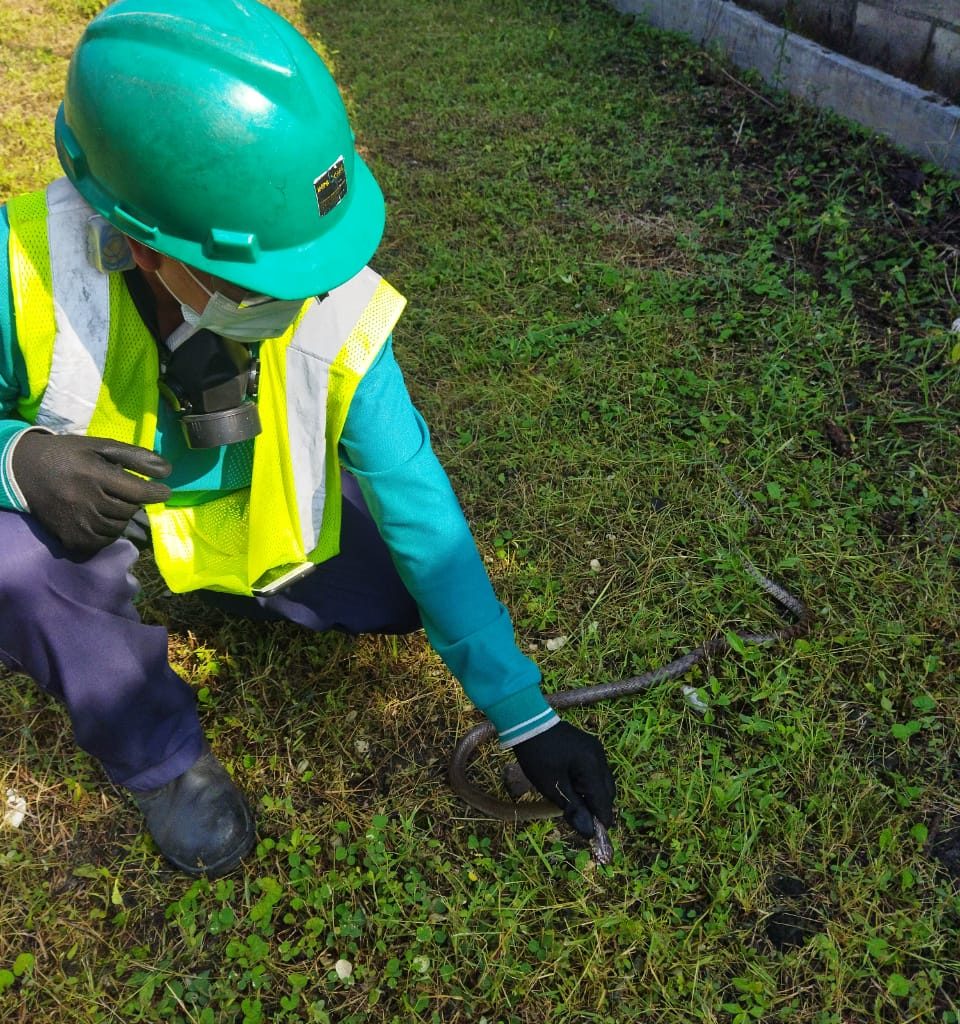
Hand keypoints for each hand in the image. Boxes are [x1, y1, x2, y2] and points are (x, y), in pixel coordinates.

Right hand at [12, 432, 171, 555]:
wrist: (25, 470)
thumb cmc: (69, 455)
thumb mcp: (101, 447)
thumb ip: (135, 457)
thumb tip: (167, 471)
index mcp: (93, 474)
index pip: (137, 491)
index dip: (156, 493)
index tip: (164, 492)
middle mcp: (84, 499)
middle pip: (128, 510)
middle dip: (132, 501)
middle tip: (121, 492)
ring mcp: (76, 521)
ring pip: (117, 528)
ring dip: (120, 517)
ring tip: (108, 503)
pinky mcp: (69, 537)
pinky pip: (101, 542)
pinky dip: (106, 533)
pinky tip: (98, 518)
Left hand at [513, 721, 614, 837]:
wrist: (527, 722)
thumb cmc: (537, 755)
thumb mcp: (552, 786)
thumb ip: (573, 809)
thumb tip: (589, 833)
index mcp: (592, 766)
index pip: (604, 801)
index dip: (600, 821)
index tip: (593, 836)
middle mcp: (600, 757)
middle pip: (607, 792)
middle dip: (597, 809)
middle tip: (580, 820)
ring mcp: (595, 750)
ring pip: (602, 782)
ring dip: (592, 796)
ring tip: (574, 804)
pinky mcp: (589, 747)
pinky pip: (595, 771)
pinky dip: (589, 784)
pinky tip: (573, 788)